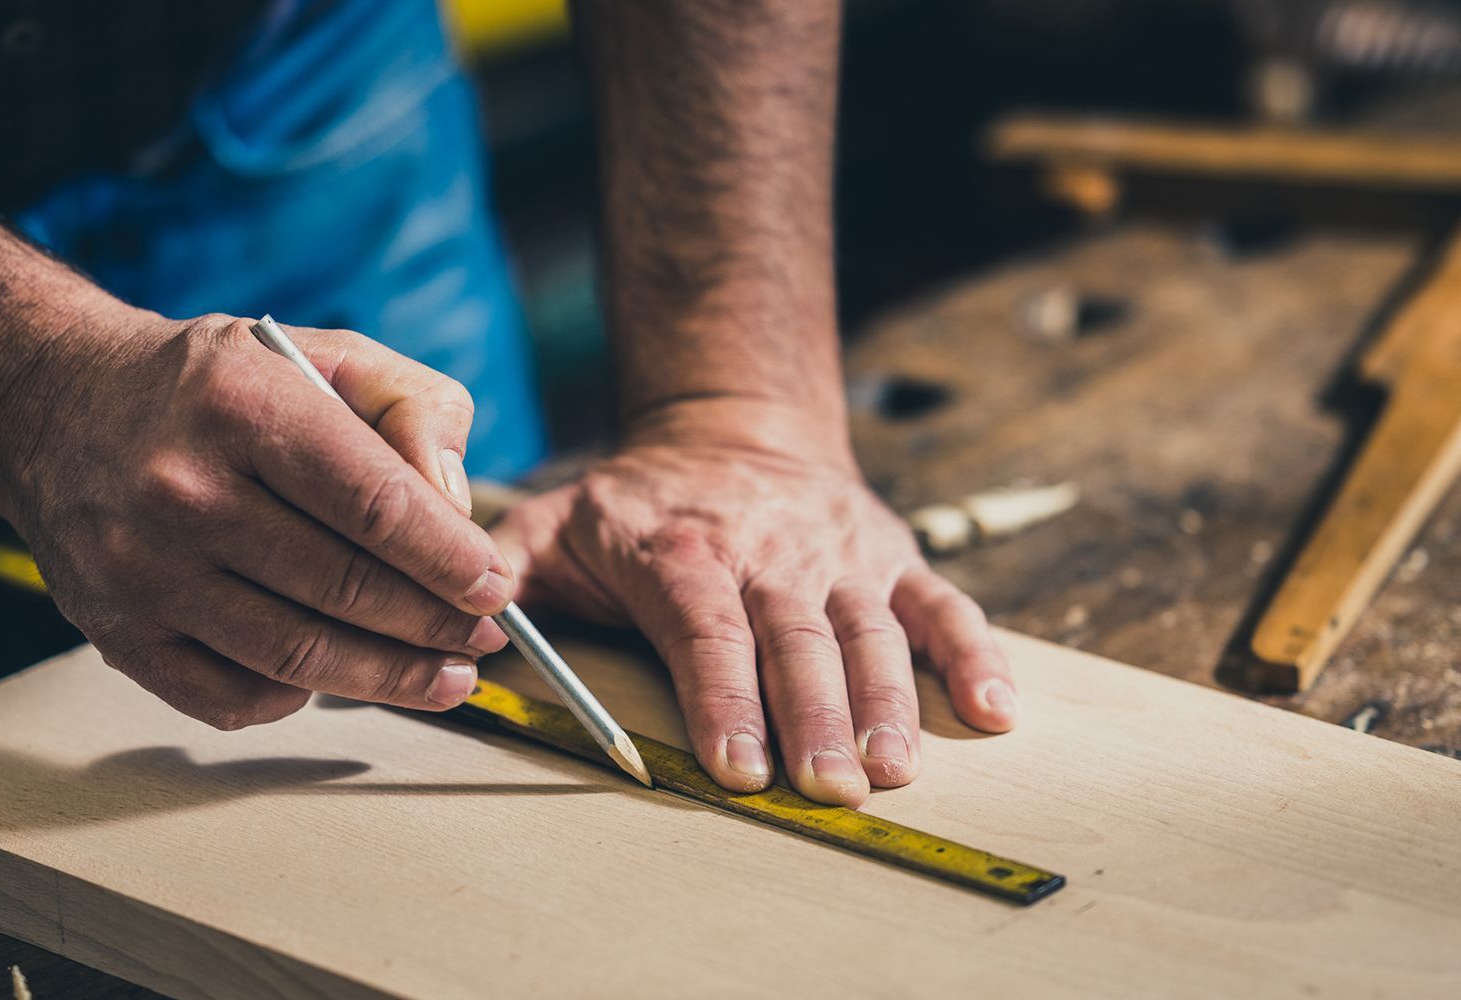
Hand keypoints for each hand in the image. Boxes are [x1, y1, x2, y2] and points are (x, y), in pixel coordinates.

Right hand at [0, 309, 514, 728]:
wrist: (64, 406)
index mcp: (243, 406)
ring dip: (392, 678)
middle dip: (437, 625)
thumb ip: (416, 409)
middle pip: (345, 588)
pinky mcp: (118, 634)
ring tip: (450, 676)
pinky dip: (302, 698)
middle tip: (488, 636)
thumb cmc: (221, 385)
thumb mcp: (328, 354)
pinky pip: (232, 698)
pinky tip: (344, 676)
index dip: (450, 560)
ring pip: (298, 655)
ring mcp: (142, 571)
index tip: (497, 586)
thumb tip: (459, 507)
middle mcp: (181, 491)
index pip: (375, 506)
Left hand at [492, 426, 1017, 805]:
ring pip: (872, 629)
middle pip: (797, 638)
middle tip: (828, 787)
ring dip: (890, 701)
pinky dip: (975, 655)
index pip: (708, 629)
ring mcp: (841, 554)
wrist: (735, 426)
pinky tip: (995, 712)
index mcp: (685, 549)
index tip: (740, 767)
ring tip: (894, 768)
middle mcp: (771, 550)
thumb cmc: (637, 499)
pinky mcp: (892, 557)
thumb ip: (503, 570)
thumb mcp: (553, 519)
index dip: (725, 697)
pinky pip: (943, 606)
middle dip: (814, 715)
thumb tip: (465, 627)